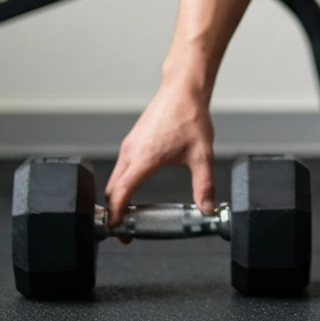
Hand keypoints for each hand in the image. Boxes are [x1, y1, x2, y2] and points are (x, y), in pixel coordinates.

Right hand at [104, 80, 215, 229]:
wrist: (183, 89)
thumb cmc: (189, 115)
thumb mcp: (202, 154)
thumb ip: (204, 184)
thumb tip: (207, 208)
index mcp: (144, 157)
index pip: (121, 193)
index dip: (116, 214)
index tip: (116, 230)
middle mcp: (131, 151)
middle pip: (112, 189)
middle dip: (113, 212)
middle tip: (124, 230)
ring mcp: (129, 145)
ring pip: (115, 178)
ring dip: (116, 197)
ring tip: (127, 215)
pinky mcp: (132, 141)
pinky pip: (120, 167)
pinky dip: (121, 183)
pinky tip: (133, 190)